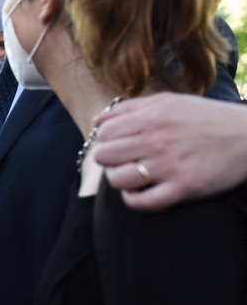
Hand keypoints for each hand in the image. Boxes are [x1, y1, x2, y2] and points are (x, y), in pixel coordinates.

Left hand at [93, 93, 246, 210]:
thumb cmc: (206, 118)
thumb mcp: (168, 102)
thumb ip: (130, 107)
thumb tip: (98, 120)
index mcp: (150, 118)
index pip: (104, 133)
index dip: (107, 140)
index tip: (118, 144)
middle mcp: (155, 140)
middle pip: (105, 156)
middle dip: (109, 160)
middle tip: (124, 161)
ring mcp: (168, 165)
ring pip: (118, 180)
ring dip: (120, 180)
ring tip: (132, 176)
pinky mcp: (183, 187)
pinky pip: (143, 202)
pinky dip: (135, 201)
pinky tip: (141, 192)